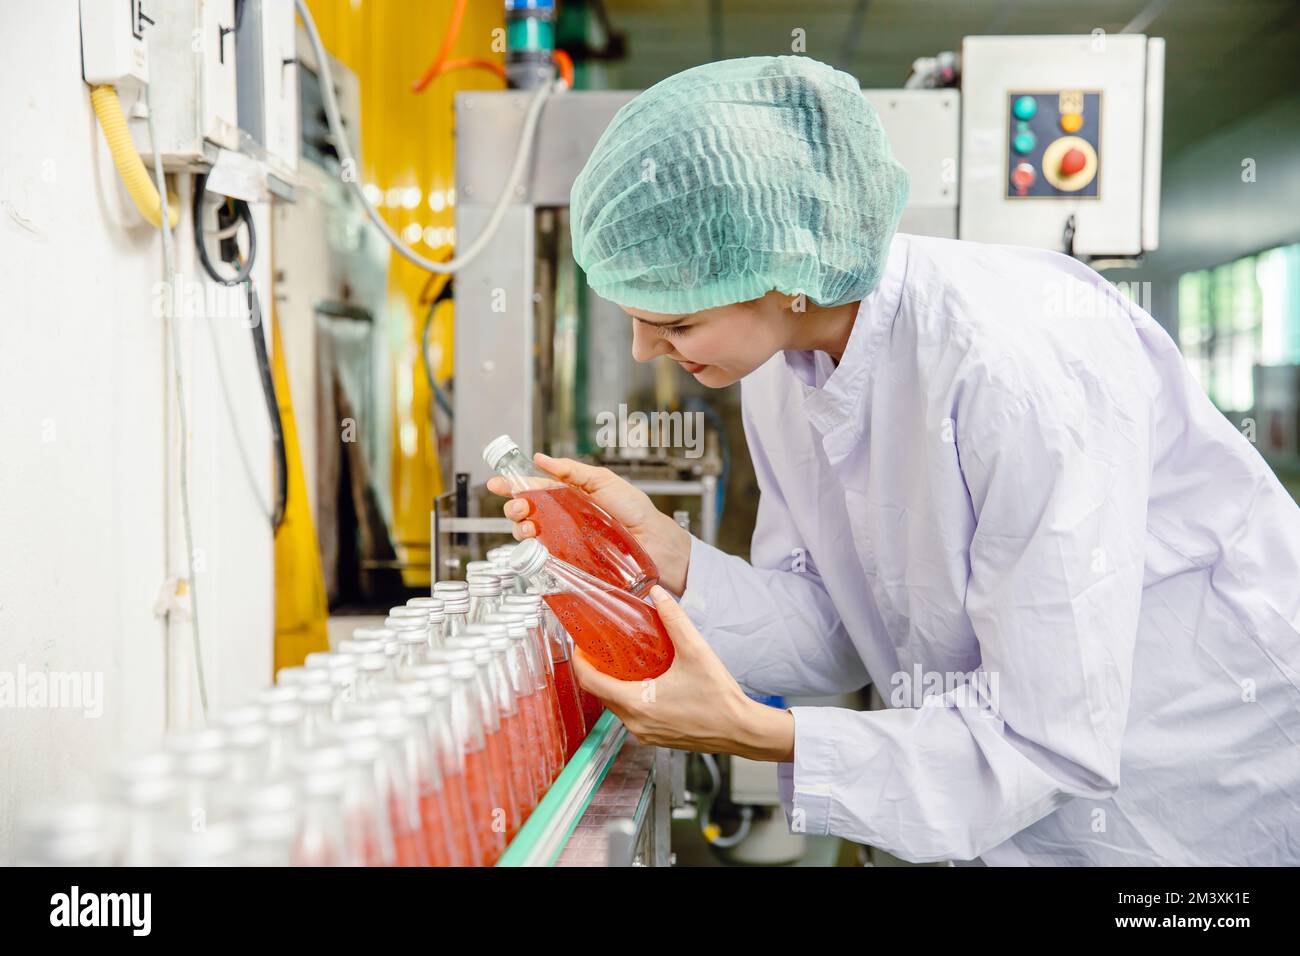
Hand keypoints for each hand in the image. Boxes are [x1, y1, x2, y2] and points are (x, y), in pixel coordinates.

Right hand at [486, 453, 692, 593]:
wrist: (654, 543)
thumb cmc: (635, 511)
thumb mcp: (603, 481)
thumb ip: (572, 470)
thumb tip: (542, 458)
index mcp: (570, 496)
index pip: (536, 488)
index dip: (514, 485)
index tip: (496, 483)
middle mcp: (564, 518)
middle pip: (527, 512)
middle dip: (514, 508)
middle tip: (518, 507)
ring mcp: (565, 540)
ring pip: (530, 534)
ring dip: (521, 528)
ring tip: (527, 526)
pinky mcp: (569, 561)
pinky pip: (543, 556)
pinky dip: (532, 550)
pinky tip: (533, 543)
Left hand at [570, 586, 794, 761]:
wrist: (742, 730)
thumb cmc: (719, 698)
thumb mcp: (695, 651)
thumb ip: (674, 620)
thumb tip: (658, 594)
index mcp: (637, 704)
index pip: (591, 682)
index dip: (580, 661)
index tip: (579, 644)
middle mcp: (635, 723)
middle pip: (601, 694)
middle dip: (596, 669)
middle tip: (599, 646)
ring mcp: (645, 734)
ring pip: (615, 706)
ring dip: (613, 683)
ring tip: (619, 660)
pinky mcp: (656, 737)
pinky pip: (631, 715)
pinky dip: (628, 696)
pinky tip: (642, 680)